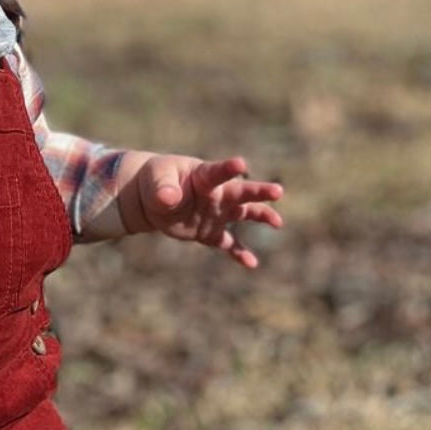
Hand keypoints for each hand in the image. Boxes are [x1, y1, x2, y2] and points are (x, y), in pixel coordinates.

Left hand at [121, 154, 283, 267]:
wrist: (152, 199)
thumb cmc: (157, 180)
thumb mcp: (156, 182)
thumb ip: (163, 189)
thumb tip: (168, 198)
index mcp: (203, 175)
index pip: (218, 172)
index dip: (228, 168)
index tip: (241, 165)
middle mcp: (216, 194)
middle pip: (241, 192)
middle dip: (258, 192)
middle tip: (277, 192)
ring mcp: (216, 213)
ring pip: (244, 214)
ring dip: (261, 217)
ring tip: (277, 222)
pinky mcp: (210, 232)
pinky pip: (228, 244)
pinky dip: (239, 254)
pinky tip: (251, 264)